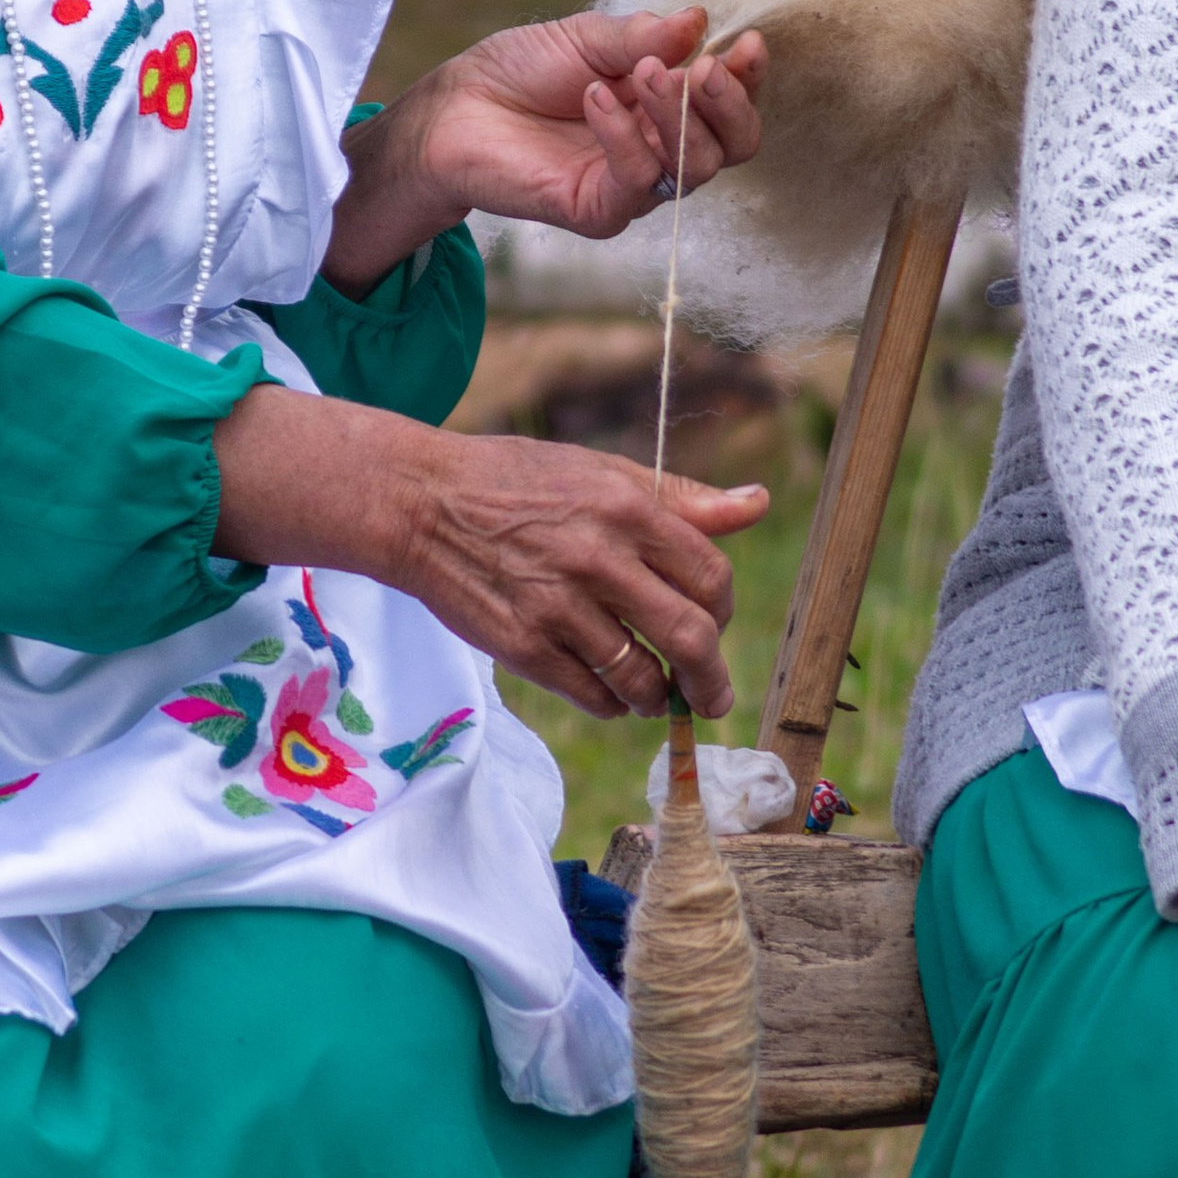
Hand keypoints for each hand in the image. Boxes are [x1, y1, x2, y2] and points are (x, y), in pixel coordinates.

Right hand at [212, 388, 767, 718]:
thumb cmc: (516, 482)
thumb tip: (756, 504)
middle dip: (712, 679)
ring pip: (641, 677)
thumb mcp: (602, 472)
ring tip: (655, 697)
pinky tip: (611, 695)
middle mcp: (599, 559)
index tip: (715, 622)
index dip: (724, 609)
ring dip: (658, 697)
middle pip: (691, 637)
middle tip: (712, 697)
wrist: (421, 504)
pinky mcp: (524, 646)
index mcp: (627, 510)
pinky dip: (612, 705)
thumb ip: (682, 498)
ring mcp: (559, 607)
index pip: (711, 578)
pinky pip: (592, 695)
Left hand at [322, 8, 767, 295]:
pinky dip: (626, 137)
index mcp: (667, 107)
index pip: (731, 107)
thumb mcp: (586, 38)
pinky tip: (596, 97)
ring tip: (639, 72)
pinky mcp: (597, 210)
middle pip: (732, 148)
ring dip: (678, 116)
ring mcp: (632, 186)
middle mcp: (661, 151)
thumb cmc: (520, 71)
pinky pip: (637, 182)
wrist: (456, 107)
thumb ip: (642, 37)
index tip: (745, 44)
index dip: (748, 80)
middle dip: (726, 105)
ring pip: (694, 169)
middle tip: (700, 68)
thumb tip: (699, 20)